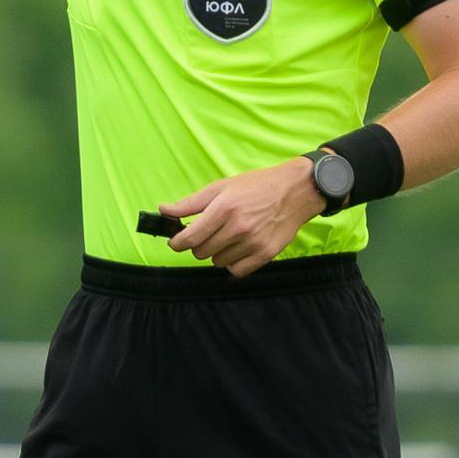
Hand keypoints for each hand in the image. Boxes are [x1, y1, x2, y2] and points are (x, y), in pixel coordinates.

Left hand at [161, 157, 324, 277]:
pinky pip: (236, 270)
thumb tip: (164, 210)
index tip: (175, 241)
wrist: (294, 191)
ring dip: (217, 252)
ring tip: (228, 235)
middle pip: (201, 251)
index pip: (189, 237)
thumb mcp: (221, 187)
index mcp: (224, 208)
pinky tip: (238, 247)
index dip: (177, 242)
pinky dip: (233, 262)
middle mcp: (238, 227)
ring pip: (217, 262)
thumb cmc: (256, 186)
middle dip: (198, 244)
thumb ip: (191, 202)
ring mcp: (253, 243)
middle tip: (208, 232)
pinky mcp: (266, 255)